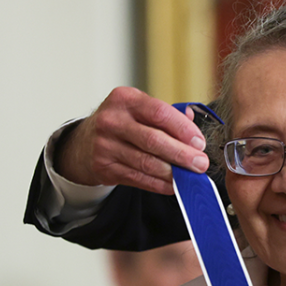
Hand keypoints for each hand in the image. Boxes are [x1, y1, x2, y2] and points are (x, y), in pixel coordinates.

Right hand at [54, 87, 209, 193]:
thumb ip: (167, 114)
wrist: (84, 142)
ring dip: (173, 173)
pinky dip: (158, 184)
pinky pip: (137, 178)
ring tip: (191, 177)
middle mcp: (112, 120)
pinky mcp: (104, 167)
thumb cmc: (122, 123)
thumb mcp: (139, 109)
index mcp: (125, 99)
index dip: (183, 129)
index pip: (159, 112)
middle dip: (182, 154)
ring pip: (146, 162)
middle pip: (153, 140)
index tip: (199, 142)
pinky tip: (173, 185)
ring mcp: (105, 145)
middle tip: (201, 164)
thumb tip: (192, 120)